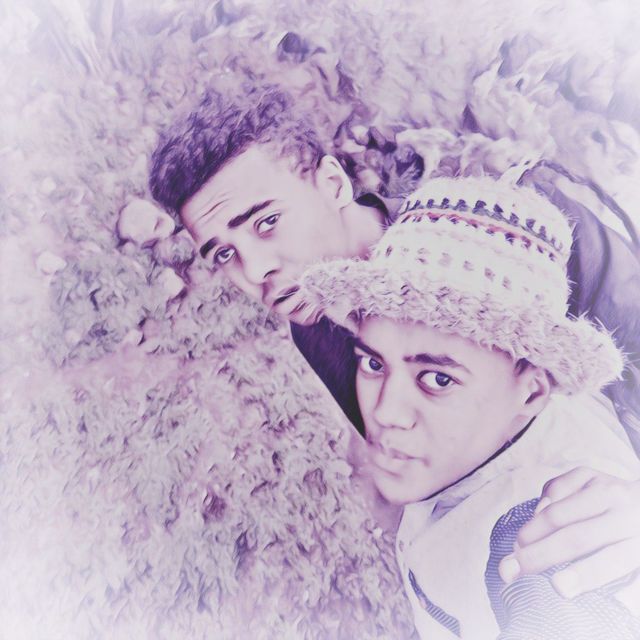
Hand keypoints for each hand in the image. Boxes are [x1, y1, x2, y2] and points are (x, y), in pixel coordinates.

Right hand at [498, 466, 639, 609]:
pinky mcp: (588, 473)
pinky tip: (536, 520)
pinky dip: (540, 506)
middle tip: (510, 569)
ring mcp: (605, 488)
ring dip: (531, 532)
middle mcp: (626, 512)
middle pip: (576, 537)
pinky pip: (554, 489)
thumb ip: (601, 566)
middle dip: (538, 555)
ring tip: (517, 547)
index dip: (583, 575)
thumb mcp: (628, 558)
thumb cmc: (629, 539)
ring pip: (558, 512)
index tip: (557, 587)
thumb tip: (558, 583)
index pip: (611, 561)